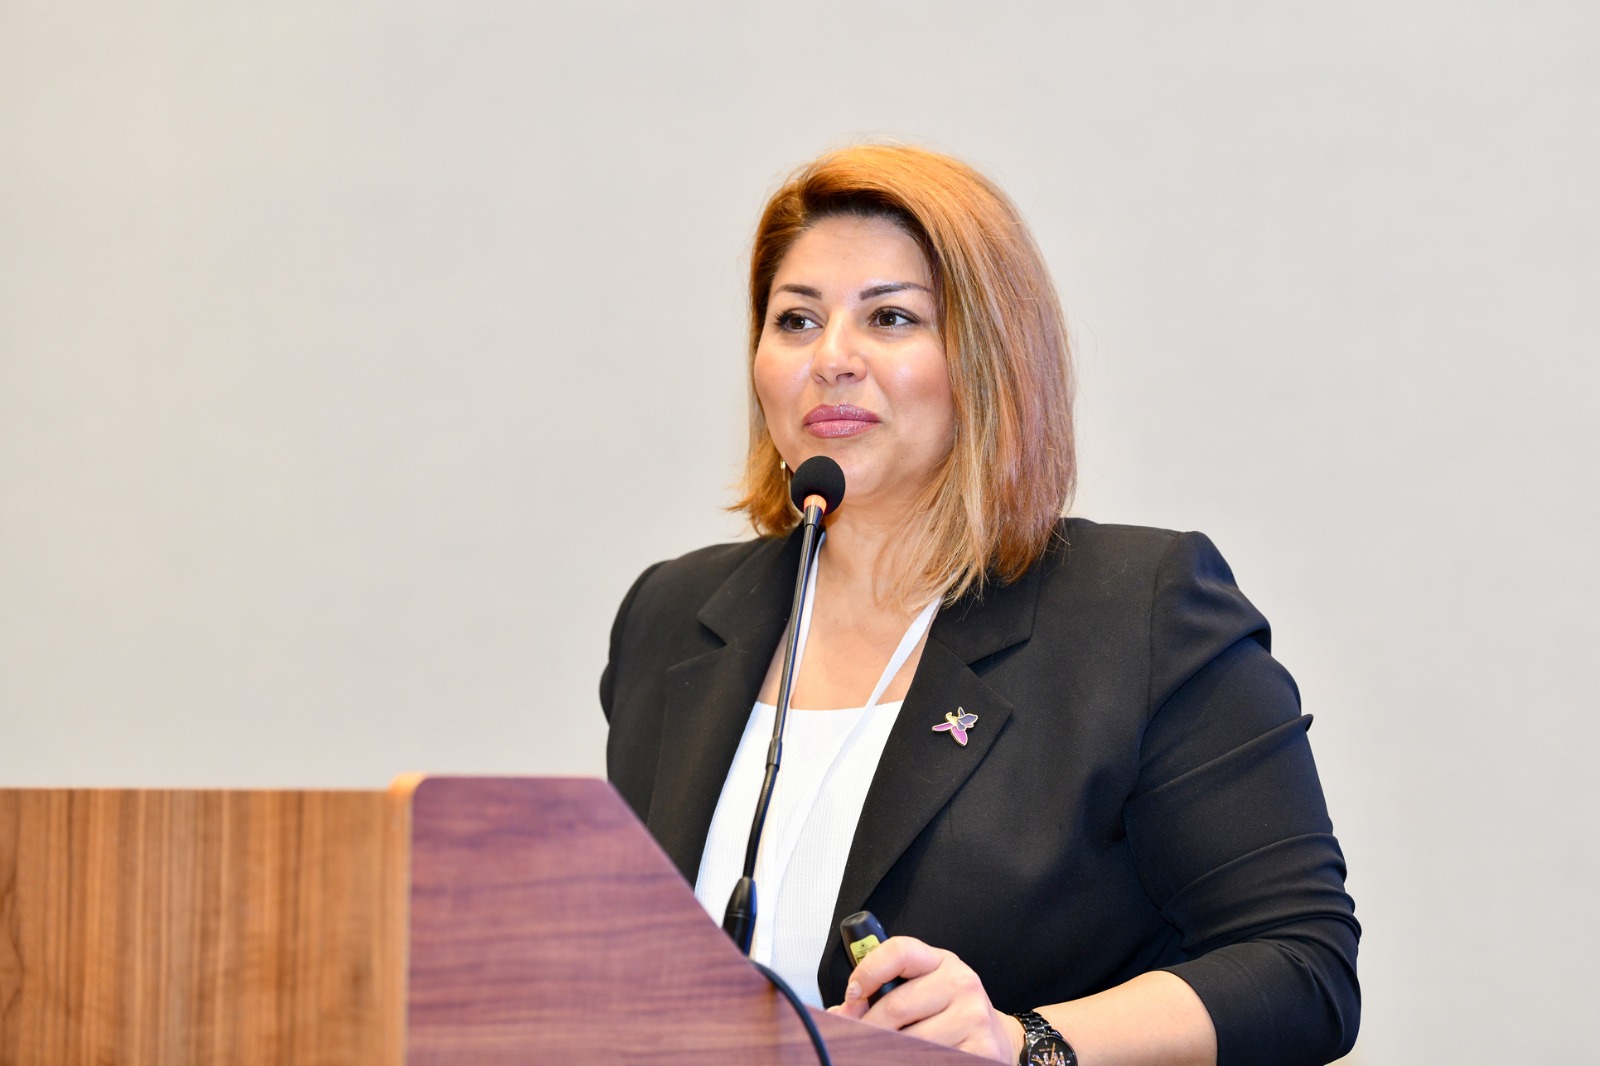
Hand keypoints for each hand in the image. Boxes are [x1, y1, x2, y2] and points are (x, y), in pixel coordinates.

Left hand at [827, 935, 1024, 1063]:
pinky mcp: (980, 1050)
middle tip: (855, 1038)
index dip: (867, 971)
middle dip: (868, 1026)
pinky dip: (909, 1062)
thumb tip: (843, 1012)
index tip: (852, 995)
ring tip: (881, 1052)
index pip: (899, 952)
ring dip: (887, 1051)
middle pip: (896, 1006)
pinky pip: (929, 1061)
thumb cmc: (951, 1012)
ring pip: (910, 1041)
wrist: (998, 1039)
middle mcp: (961, 983)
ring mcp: (973, 1017)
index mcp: (942, 961)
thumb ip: (887, 991)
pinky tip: (907, 1060)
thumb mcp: (925, 988)